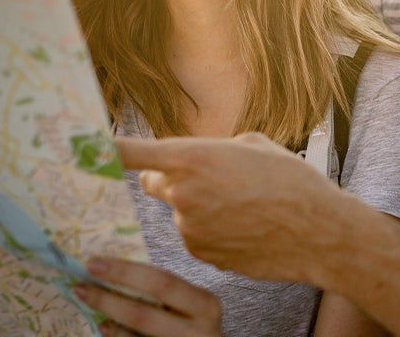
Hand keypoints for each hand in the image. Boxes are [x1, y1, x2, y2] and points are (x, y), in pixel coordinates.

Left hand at [76, 256, 221, 336]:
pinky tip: (105, 327)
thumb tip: (116, 268)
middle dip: (107, 299)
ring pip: (137, 335)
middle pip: (144, 315)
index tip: (95, 263)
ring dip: (107, 318)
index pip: (162, 283)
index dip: (125, 273)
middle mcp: (198, 330)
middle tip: (81, 286)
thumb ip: (167, 292)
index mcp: (205, 304)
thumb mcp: (192, 304)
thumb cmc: (197, 322)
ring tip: (87, 302)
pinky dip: (117, 336)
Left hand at [117, 133, 355, 284]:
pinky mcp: (201, 254)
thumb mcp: (253, 144)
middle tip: (210, 179)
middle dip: (173, 181)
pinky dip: (213, 232)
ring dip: (201, 208)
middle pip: (155, 184)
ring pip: (181, 213)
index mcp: (193, 157)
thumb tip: (201, 157)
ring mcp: (189, 228)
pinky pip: (197, 236)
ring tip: (245, 207)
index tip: (81, 148)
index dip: (104, 150)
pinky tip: (245, 228)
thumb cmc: (291, 181)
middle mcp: (182, 193)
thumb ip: (215, 148)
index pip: (133, 153)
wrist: (318, 231)